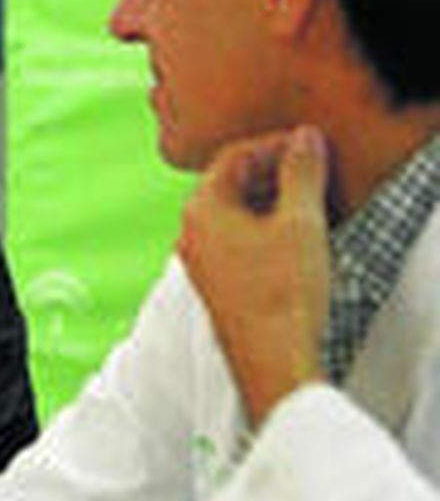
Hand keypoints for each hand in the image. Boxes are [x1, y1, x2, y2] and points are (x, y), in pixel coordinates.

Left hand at [178, 124, 331, 425]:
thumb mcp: (301, 222)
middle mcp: (190, 232)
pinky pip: (236, 240)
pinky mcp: (214, 285)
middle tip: (312, 170)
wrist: (272, 361)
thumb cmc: (282, 294)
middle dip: (272, 171)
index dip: (274, 144)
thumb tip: (303, 139)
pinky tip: (294, 239)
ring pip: (233, 213)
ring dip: (270, 201)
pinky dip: (264, 228)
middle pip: (229, 183)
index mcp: (200, 209)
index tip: (309, 146)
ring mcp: (198, 261)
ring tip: (309, 203)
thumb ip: (301, 172)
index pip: (233, 156)